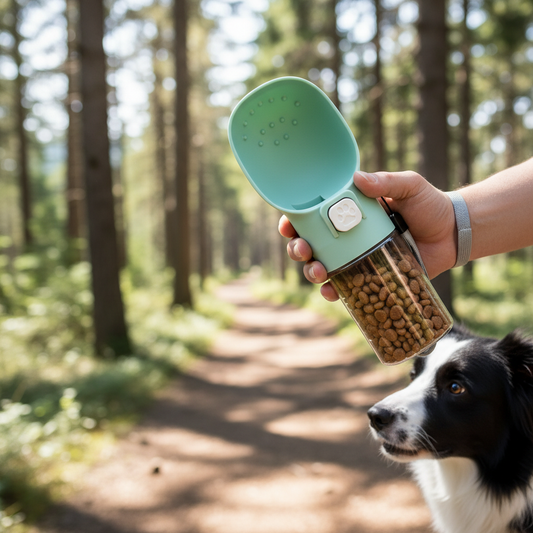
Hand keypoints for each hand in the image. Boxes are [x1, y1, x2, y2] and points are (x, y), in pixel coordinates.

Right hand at [279, 170, 456, 300]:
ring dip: (311, 272)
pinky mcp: (370, 278)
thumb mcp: (409, 186)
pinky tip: (330, 292)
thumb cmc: (429, 205)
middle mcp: (348, 236)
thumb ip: (386, 182)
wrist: (453, 233)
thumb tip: (358, 179)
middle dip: (298, 249)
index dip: (295, 221)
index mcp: (349, 212)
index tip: (288, 224)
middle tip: (302, 250)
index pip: (314, 215)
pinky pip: (346, 288)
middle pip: (311, 244)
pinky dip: (333, 292)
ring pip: (322, 267)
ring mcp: (357, 258)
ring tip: (318, 273)